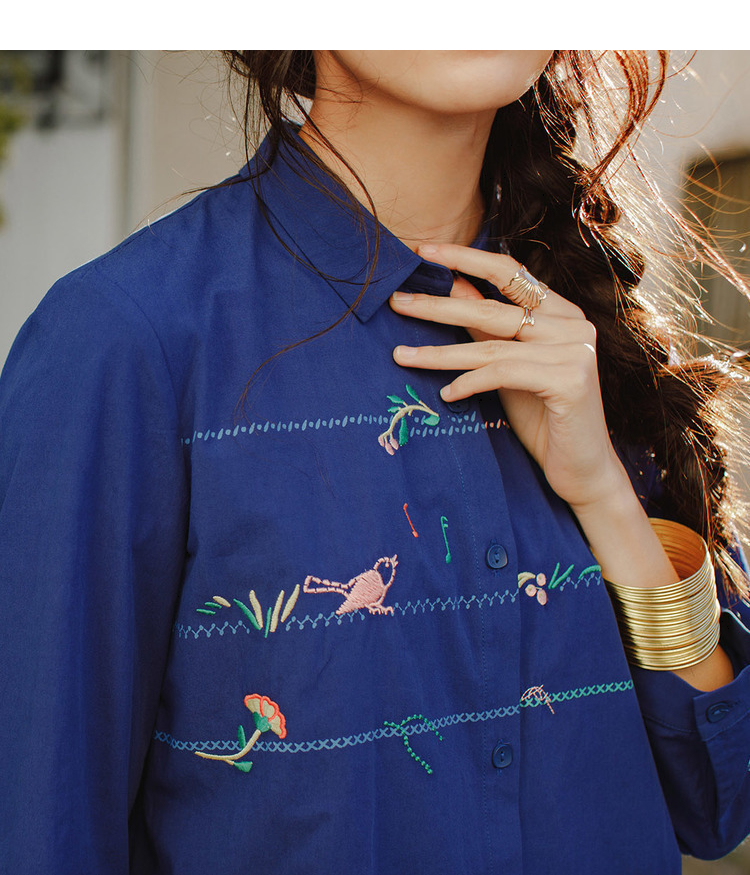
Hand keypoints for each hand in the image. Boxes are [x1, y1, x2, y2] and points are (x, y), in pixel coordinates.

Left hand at [389, 242, 629, 512]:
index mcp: (561, 313)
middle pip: (492, 308)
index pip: (509, 272)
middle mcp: (573, 325)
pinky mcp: (570, 380)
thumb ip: (487, 328)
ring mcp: (576, 350)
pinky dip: (469, 383)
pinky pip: (503, 374)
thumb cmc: (544, 419)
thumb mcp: (507, 368)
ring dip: (440, 352)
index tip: (423, 250)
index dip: (465, 258)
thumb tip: (455, 285)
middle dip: (437, 306)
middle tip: (396, 303)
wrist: (583, 471)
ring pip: (491, 345)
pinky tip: (446, 395)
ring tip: (401, 355)